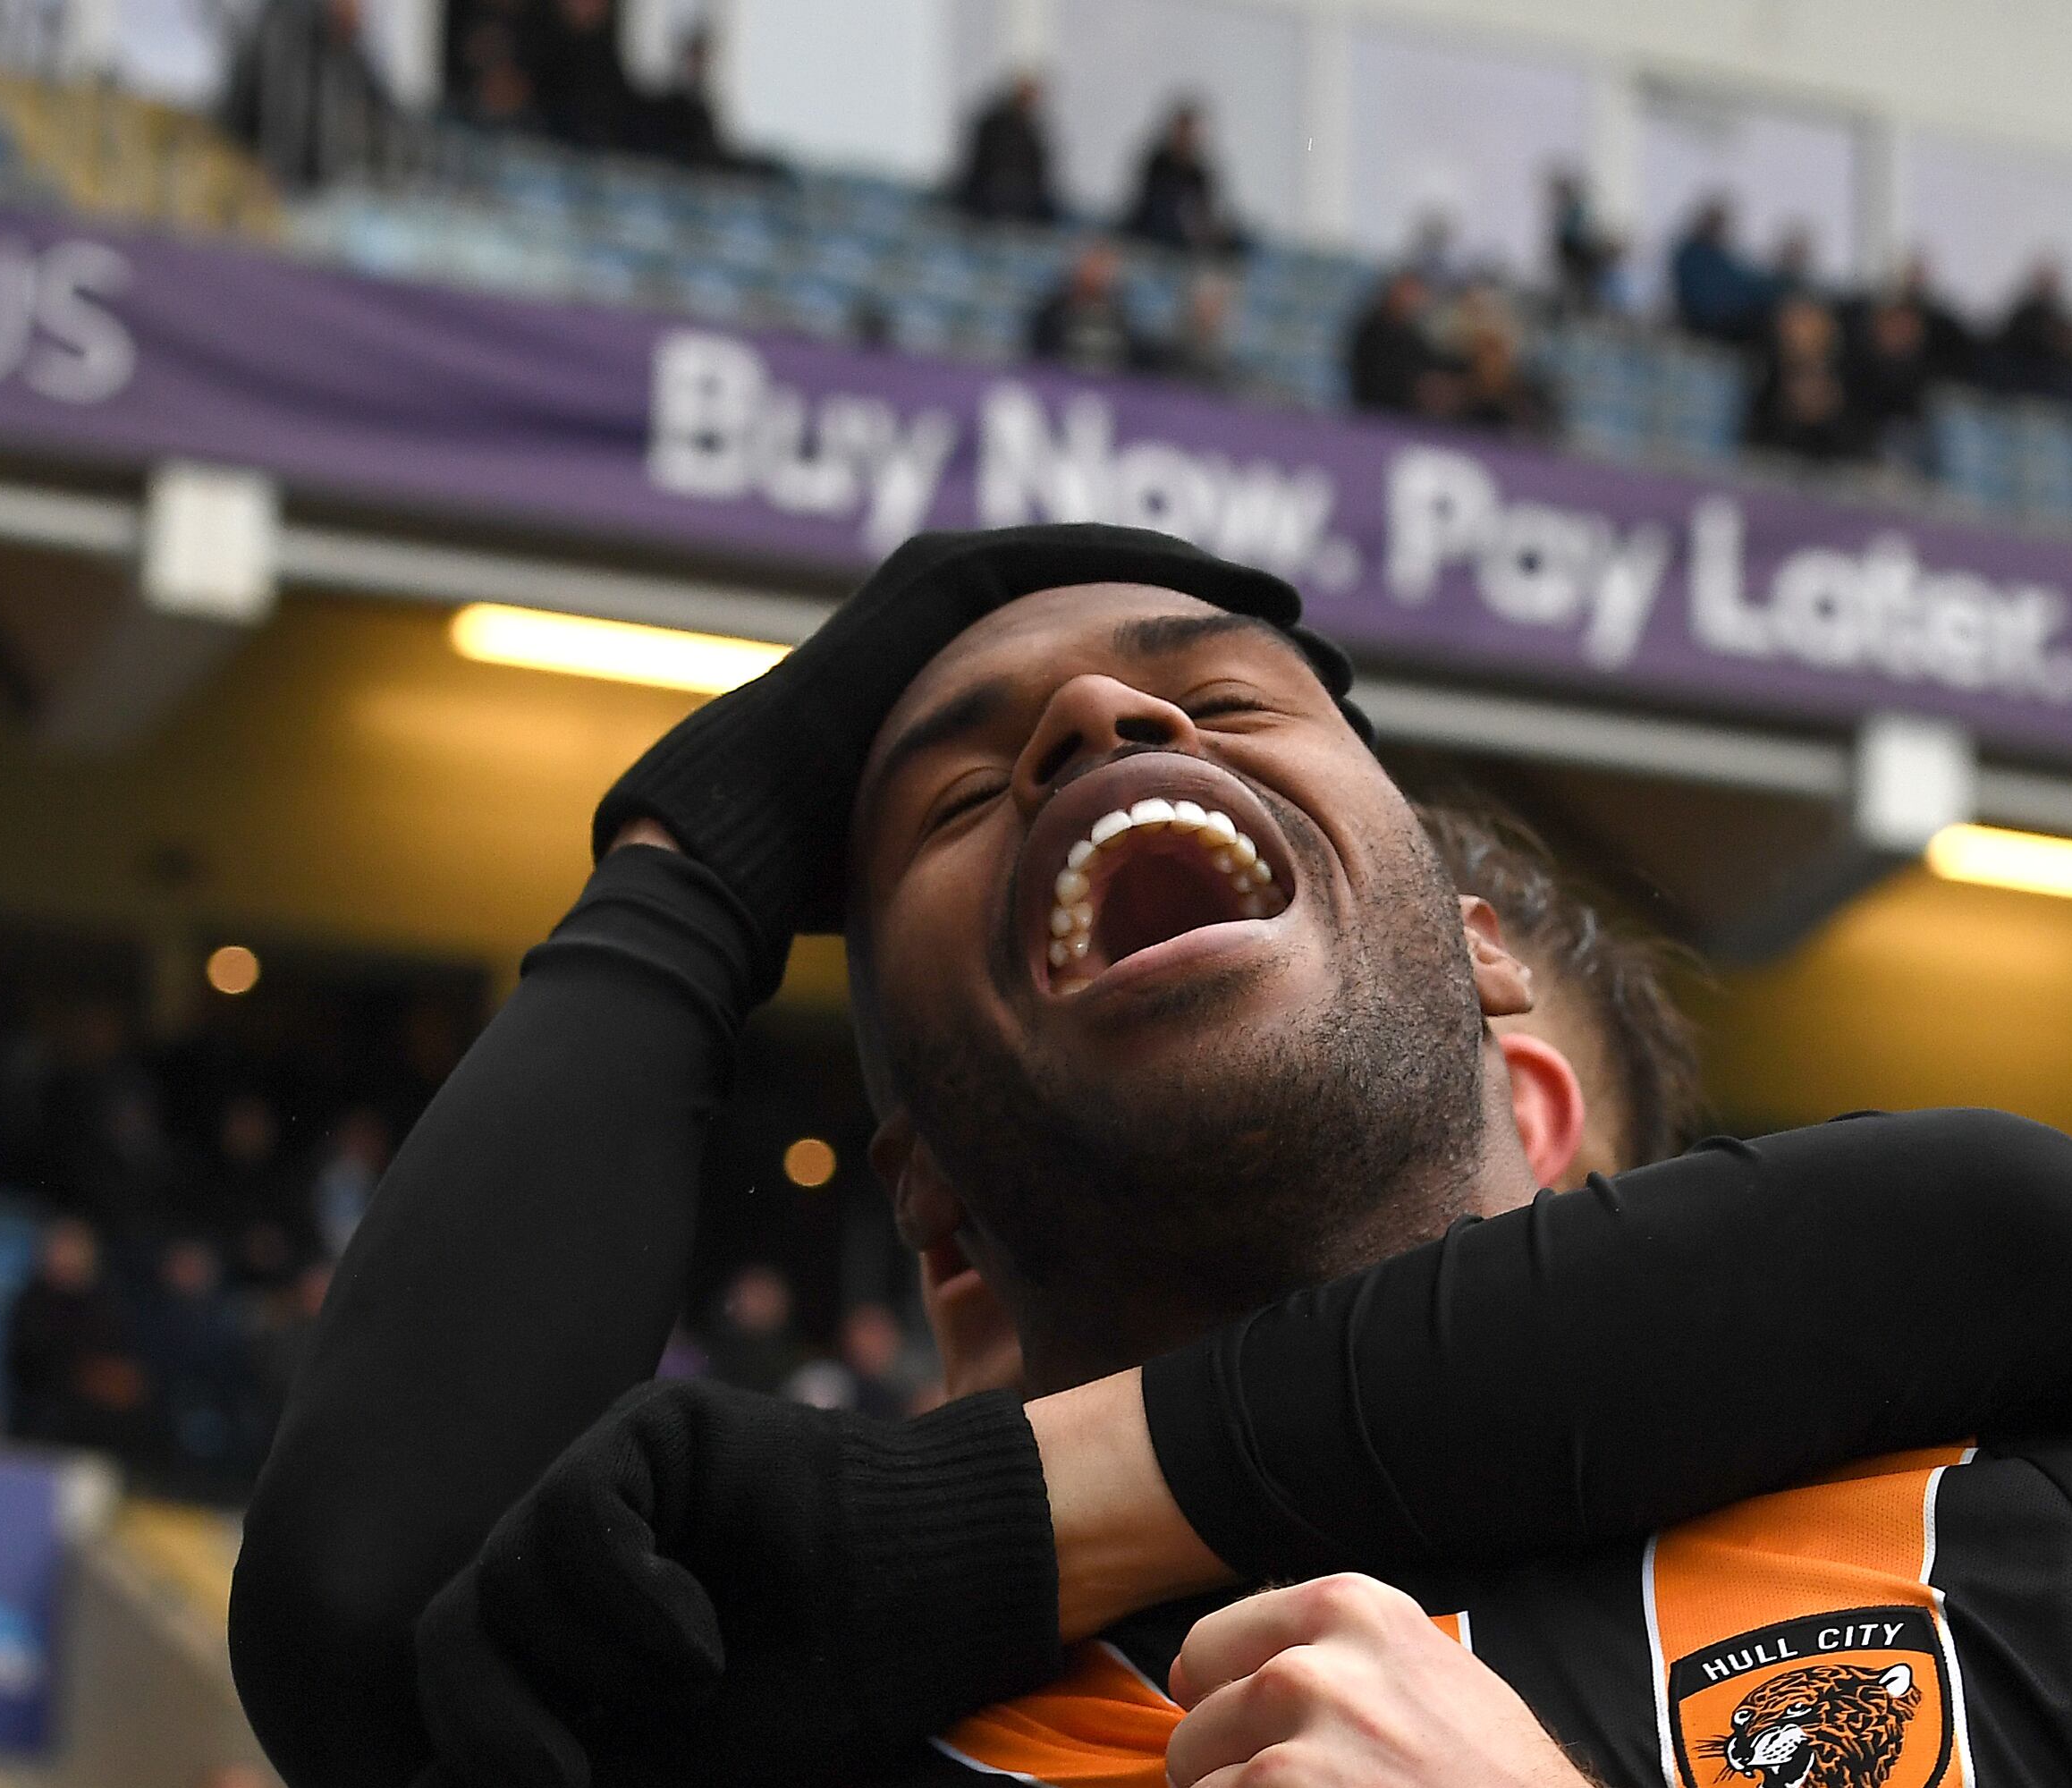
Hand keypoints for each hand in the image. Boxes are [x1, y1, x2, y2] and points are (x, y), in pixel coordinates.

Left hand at [405, 1382, 1062, 1787]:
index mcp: (571, 1632)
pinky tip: (694, 1640)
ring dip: (592, 1661)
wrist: (944, 1608)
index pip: (462, 1675)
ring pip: (508, 1573)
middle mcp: (573, 1549)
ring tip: (694, 1685)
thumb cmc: (828, 1689)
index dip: (474, 1744)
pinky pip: (573, 1515)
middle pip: (456, 1625)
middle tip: (564, 1784)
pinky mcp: (650, 1430)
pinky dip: (621, 1598)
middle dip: (491, 1719)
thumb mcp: (682, 1768)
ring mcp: (605, 1478)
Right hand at [587, 524, 1342, 979]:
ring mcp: (951, 597)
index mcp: (992, 700)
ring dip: (1206, 590)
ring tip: (1297, 612)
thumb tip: (1098, 946)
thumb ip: (1031, 875)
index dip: (1211, 696)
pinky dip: (1146, 561)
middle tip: (1328, 662)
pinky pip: (1063, 557)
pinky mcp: (936, 578)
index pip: (1124, 682)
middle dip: (1228, 634)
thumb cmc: (837, 883)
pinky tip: (1227, 582)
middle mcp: (975, 640)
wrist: (743, 847)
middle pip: (1130, 622)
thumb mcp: (969, 874)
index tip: (1299, 717)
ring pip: (1110, 578)